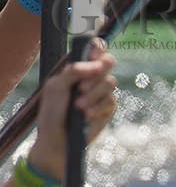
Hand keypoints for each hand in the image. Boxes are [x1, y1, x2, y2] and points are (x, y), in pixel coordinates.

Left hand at [26, 38, 116, 181]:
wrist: (59, 140)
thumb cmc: (53, 113)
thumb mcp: (56, 88)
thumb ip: (73, 72)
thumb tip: (93, 64)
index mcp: (77, 69)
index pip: (93, 50)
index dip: (98, 46)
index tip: (95, 52)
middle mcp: (91, 78)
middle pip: (108, 62)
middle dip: (98, 71)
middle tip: (84, 83)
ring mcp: (101, 93)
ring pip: (110, 83)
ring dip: (94, 94)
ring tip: (79, 106)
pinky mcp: (108, 109)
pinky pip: (111, 102)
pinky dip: (97, 108)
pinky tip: (86, 116)